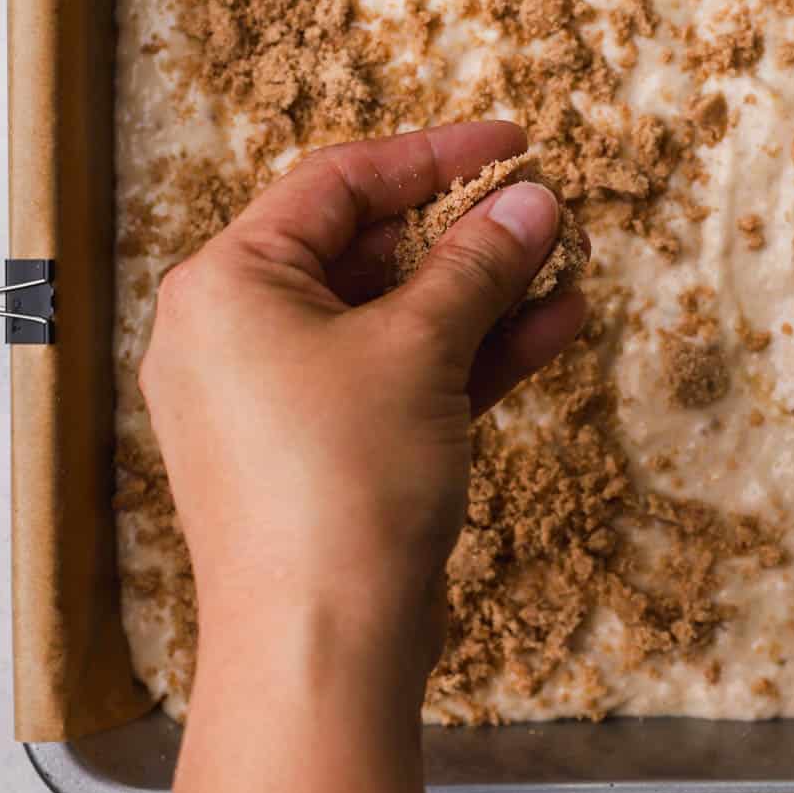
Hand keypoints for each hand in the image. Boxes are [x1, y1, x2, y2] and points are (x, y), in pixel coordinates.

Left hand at [138, 120, 585, 704]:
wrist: (320, 650)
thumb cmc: (342, 485)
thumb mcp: (419, 350)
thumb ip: (478, 264)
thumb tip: (531, 201)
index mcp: (227, 284)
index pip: (337, 184)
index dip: (434, 155)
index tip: (513, 142)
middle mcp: (236, 334)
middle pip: (365, 251)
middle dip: (466, 234)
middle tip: (545, 211)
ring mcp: (277, 400)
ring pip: (392, 321)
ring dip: (480, 296)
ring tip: (566, 267)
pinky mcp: (321, 455)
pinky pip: (397, 380)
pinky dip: (465, 357)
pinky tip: (551, 329)